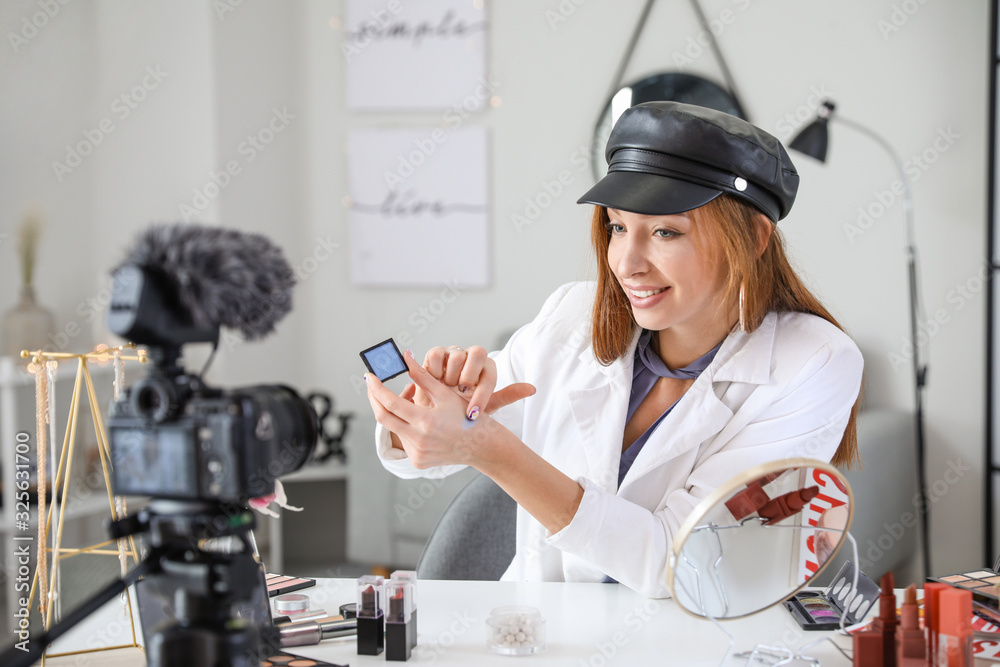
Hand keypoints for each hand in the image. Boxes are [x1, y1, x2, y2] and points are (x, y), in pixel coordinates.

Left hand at [367, 349, 503, 467]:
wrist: (483, 447)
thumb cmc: (467, 416)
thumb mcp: (445, 394)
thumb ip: (422, 376)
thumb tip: (405, 356)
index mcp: (425, 422)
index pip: (390, 402)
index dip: (376, 387)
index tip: (369, 376)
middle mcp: (418, 441)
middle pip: (383, 418)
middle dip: (374, 399)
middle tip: (372, 385)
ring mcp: (417, 454)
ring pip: (394, 428)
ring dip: (394, 413)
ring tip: (407, 399)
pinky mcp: (418, 462)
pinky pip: (404, 440)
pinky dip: (405, 426)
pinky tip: (417, 419)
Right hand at [420, 345, 533, 419]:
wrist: (436, 411)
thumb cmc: (462, 408)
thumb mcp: (486, 406)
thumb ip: (507, 396)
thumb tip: (533, 389)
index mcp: (487, 368)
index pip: (490, 372)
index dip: (482, 393)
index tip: (473, 413)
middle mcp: (472, 358)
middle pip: (478, 352)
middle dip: (469, 376)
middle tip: (461, 393)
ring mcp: (453, 354)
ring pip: (457, 355)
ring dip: (451, 376)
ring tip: (446, 391)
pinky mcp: (435, 355)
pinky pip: (436, 354)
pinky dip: (435, 370)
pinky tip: (434, 383)